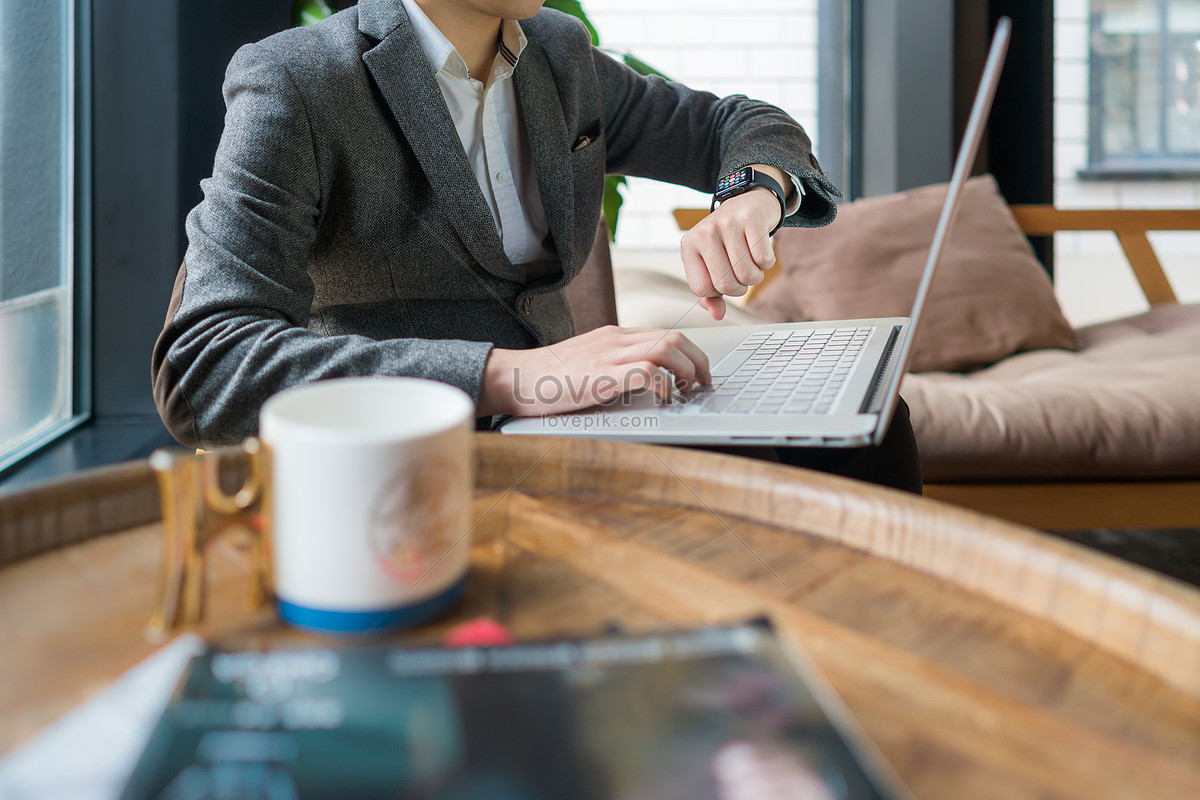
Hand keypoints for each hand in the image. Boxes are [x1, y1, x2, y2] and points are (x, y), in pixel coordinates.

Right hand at [478, 325, 710, 415]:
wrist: (516, 378)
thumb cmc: (549, 378)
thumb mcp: (589, 364)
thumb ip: (615, 365)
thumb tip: (646, 381)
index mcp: (614, 336)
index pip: (664, 333)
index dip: (690, 353)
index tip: (698, 373)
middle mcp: (616, 340)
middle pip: (673, 337)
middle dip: (698, 360)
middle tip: (704, 383)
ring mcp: (609, 356)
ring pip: (666, 348)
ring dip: (687, 371)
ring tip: (689, 391)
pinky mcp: (601, 376)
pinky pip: (646, 371)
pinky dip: (664, 385)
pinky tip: (664, 399)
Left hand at [682, 165, 787, 320]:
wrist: (748, 202)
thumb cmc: (727, 240)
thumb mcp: (711, 264)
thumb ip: (710, 294)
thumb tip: (716, 314)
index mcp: (689, 246)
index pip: (702, 289)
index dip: (717, 292)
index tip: (723, 280)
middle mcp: (704, 232)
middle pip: (726, 285)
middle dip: (740, 288)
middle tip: (741, 273)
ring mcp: (727, 223)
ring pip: (747, 275)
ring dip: (755, 276)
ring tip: (751, 262)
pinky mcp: (751, 218)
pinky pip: (764, 259)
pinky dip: (767, 263)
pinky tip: (761, 250)